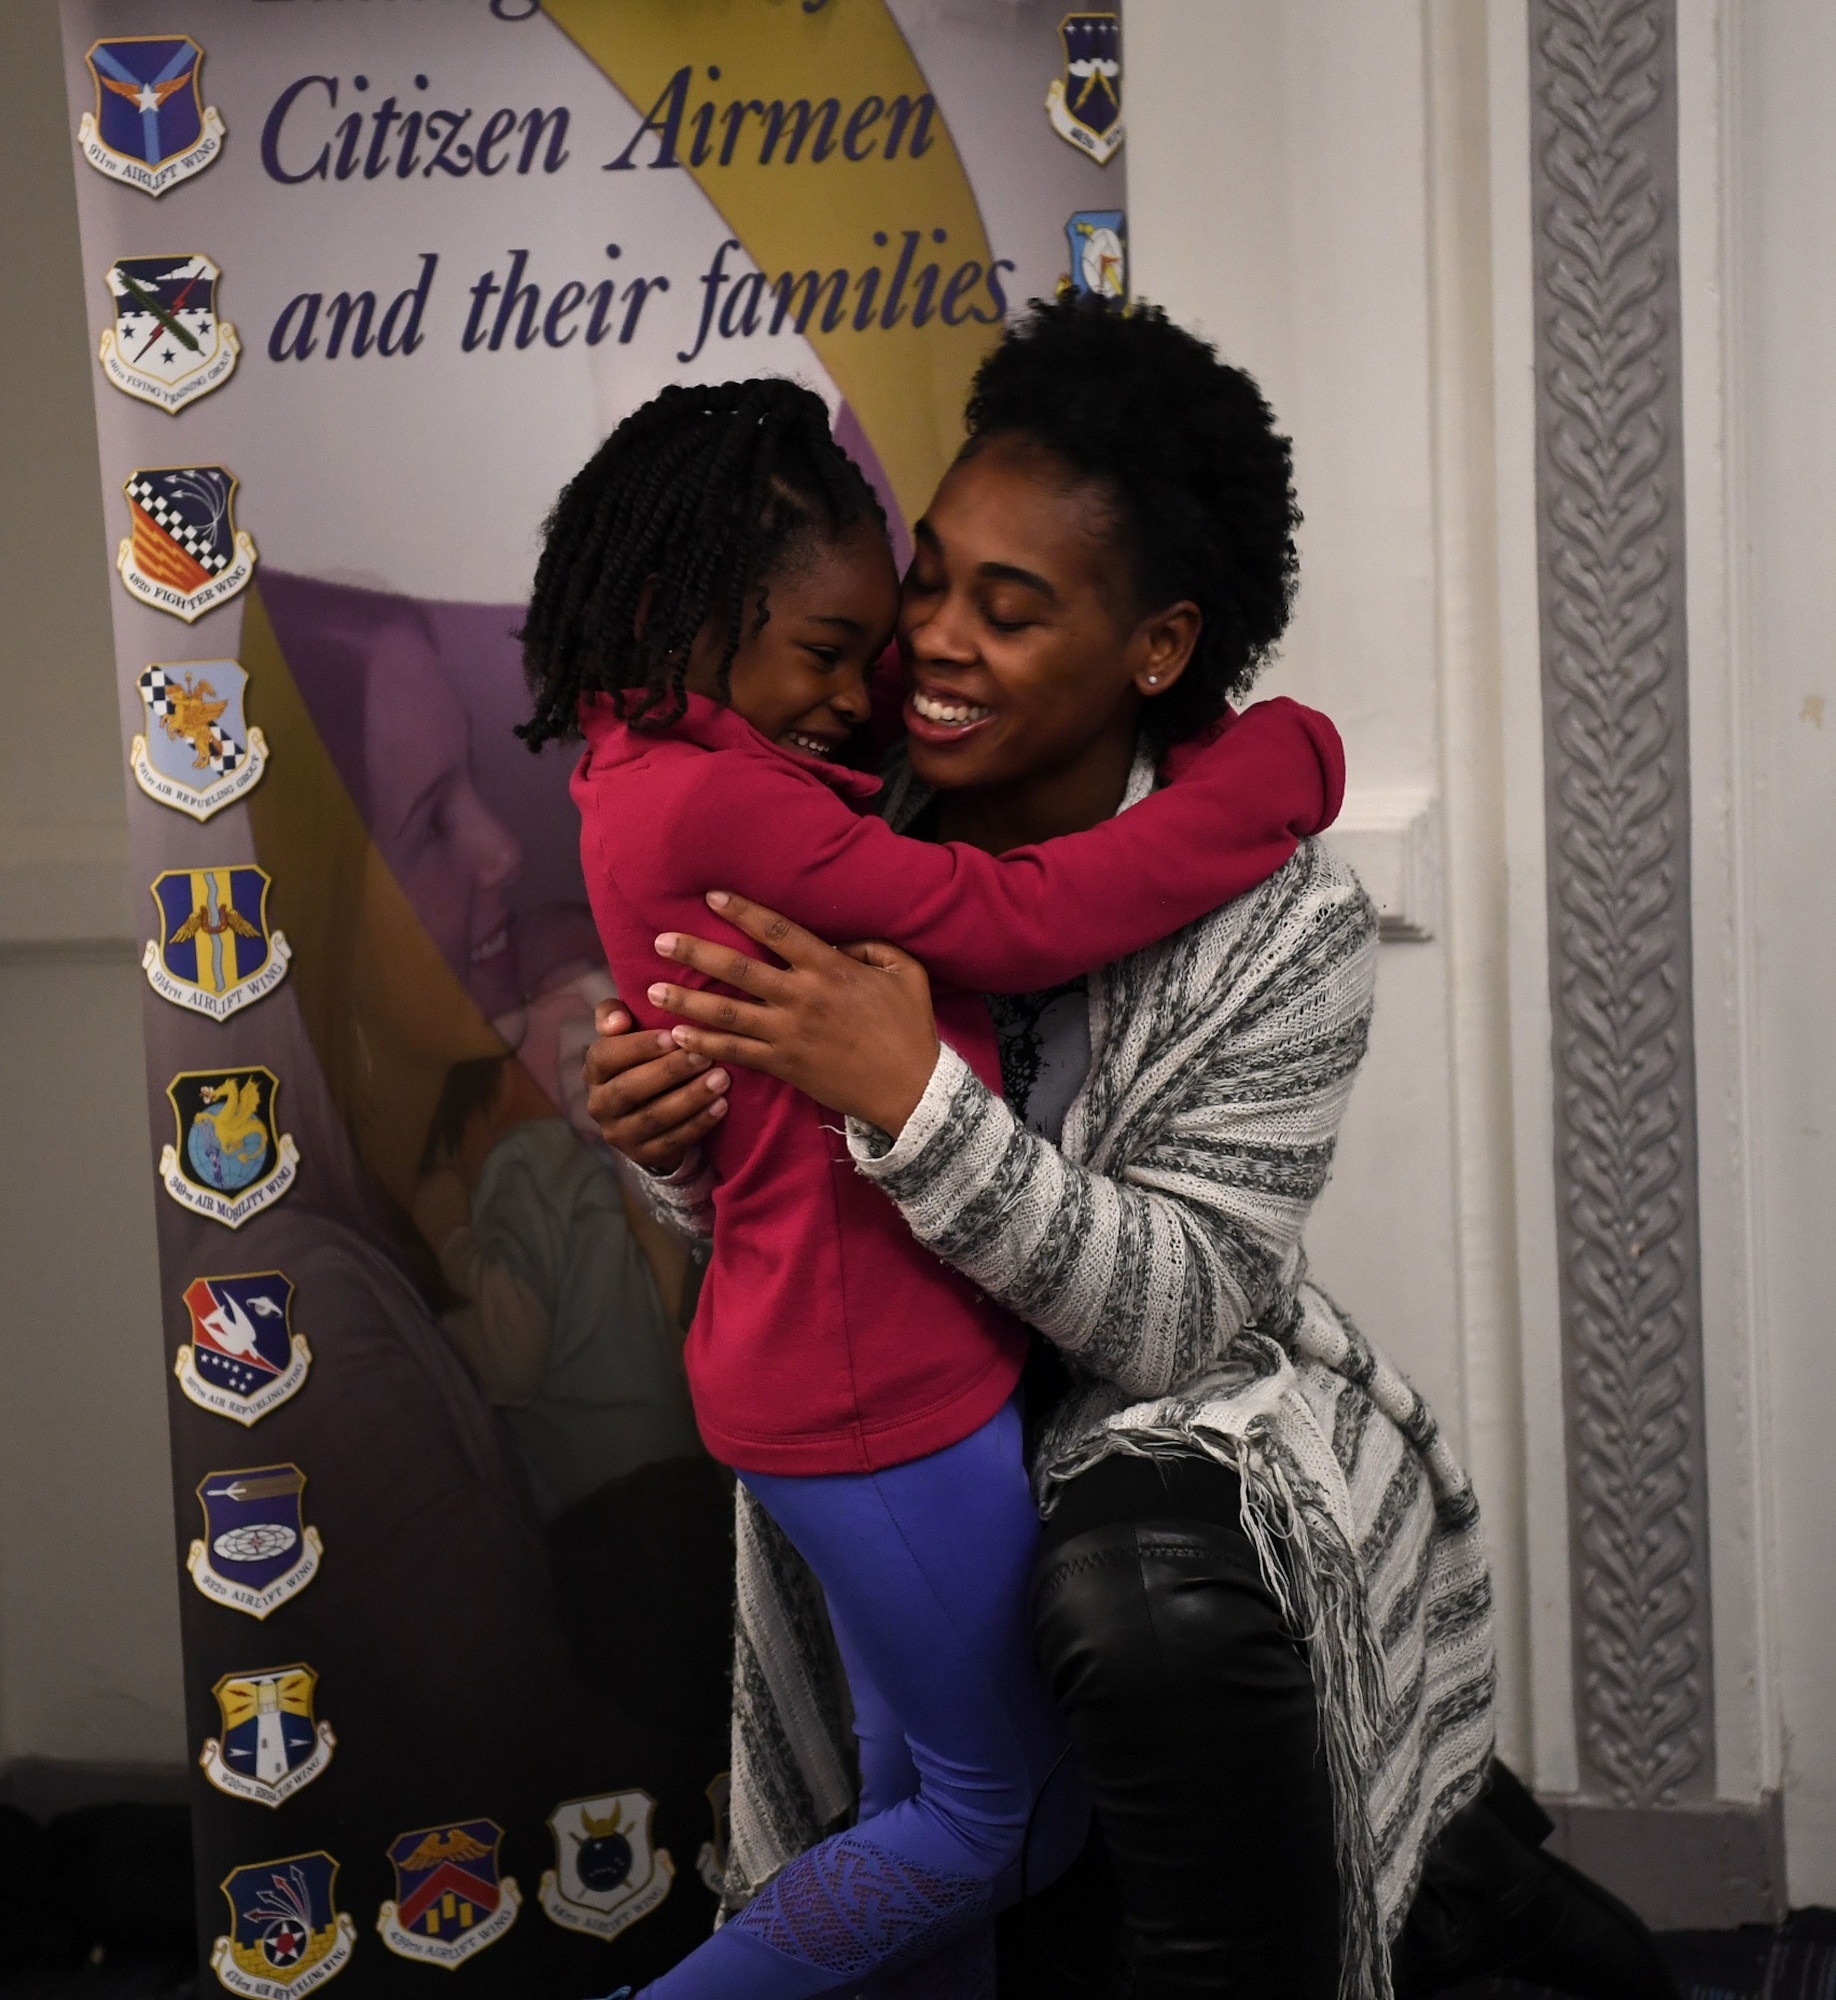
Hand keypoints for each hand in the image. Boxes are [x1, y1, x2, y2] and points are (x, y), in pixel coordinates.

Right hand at [583, 999, 730, 1171]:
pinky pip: (673, 1141)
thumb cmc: (640, 1061)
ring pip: (654, 1117)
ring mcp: (620, 1134)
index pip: (605, 1057)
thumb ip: (615, 1014)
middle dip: (670, 1072)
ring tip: (721, 1079)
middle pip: (630, 1089)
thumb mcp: (626, 1035)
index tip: (674, 1035)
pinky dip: (699, 1123)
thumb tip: (617, 1020)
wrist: (646, 1116)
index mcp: (594, 1071)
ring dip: (690, 1098)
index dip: (638, 1047)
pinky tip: (721, 1106)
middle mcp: (599, 1105)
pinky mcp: (643, 1155)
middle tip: (705, 1057)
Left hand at [648, 891, 940, 1135]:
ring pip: (727, 1013)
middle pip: (738, 969)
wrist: (912, 1090)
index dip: (742, 912)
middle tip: (660, 941)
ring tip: (651, 991)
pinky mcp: (784, 1066)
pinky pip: (735, 1052)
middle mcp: (802, 998)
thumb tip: (840, 939)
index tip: (711, 896)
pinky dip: (704, 1043)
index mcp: (830, 969)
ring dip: (685, 1001)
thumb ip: (872, 946)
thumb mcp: (906, 973)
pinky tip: (677, 1036)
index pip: (777, 932)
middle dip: (695, 953)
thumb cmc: (910, 1029)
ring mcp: (789, 1034)